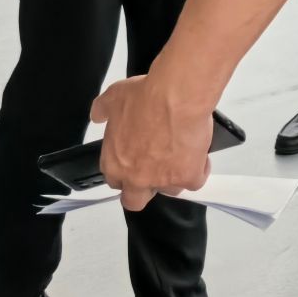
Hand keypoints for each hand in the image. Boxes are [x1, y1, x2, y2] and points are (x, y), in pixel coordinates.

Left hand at [92, 74, 211, 212]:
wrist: (176, 96)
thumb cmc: (146, 96)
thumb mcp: (115, 96)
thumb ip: (102, 109)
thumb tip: (98, 114)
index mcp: (115, 162)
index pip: (115, 180)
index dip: (126, 171)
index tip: (135, 159)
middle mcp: (136, 177)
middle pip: (135, 200)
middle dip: (144, 190)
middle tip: (156, 169)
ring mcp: (163, 180)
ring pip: (170, 190)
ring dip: (174, 177)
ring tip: (181, 154)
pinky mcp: (187, 177)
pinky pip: (196, 180)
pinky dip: (199, 169)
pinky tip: (199, 153)